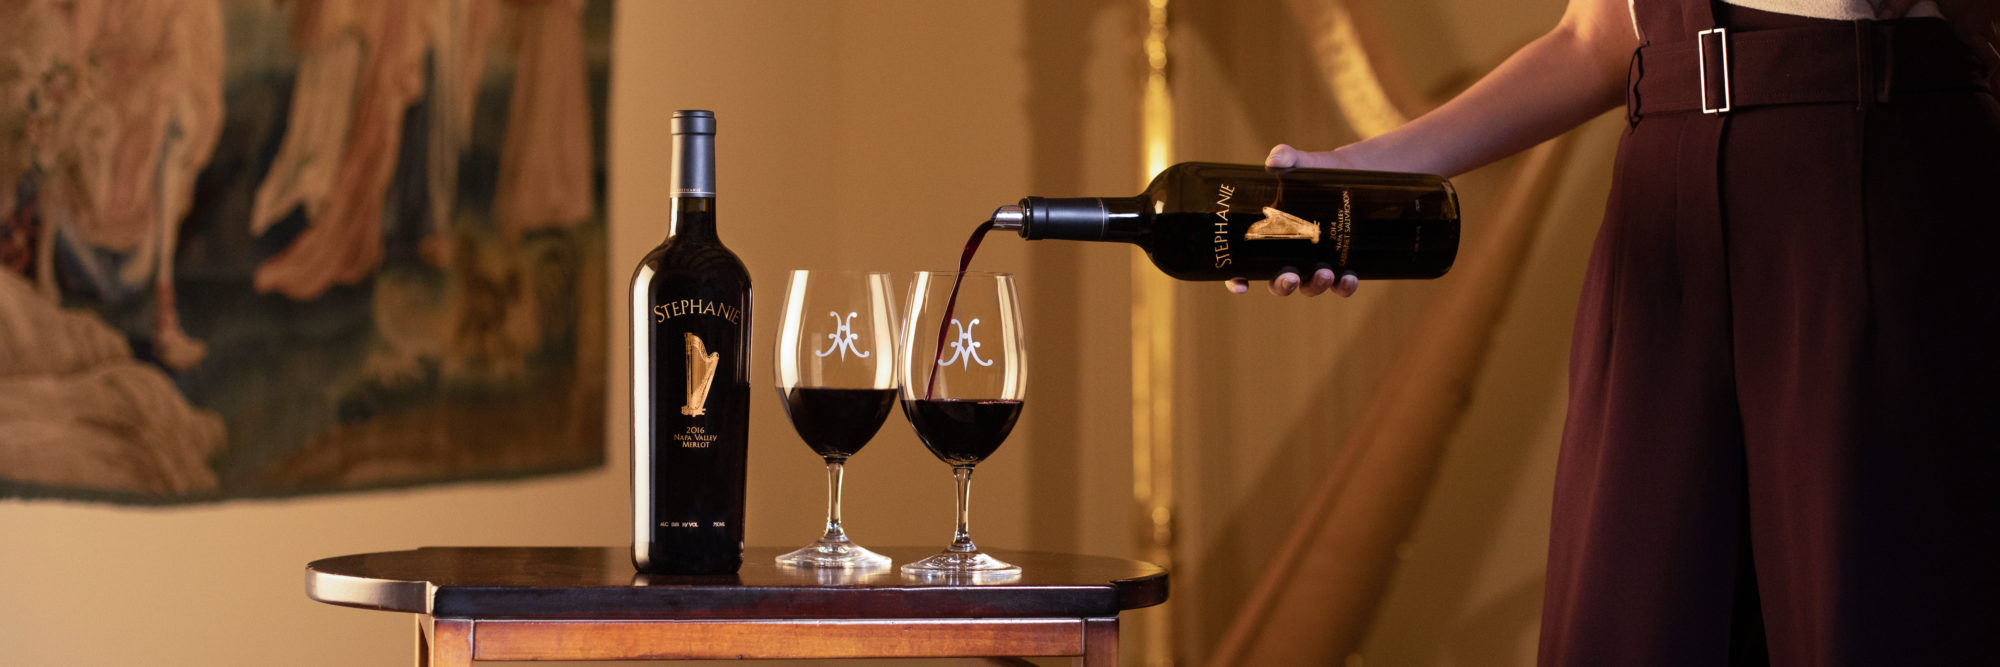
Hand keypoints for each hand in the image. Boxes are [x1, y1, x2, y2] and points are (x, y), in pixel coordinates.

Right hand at [1224, 144, 1362, 297]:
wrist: (1352, 175)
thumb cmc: (1314, 172)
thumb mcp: (1299, 163)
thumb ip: (1285, 158)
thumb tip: (1274, 160)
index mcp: (1268, 239)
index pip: (1245, 267)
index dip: (1237, 280)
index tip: (1241, 285)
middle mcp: (1290, 257)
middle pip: (1279, 283)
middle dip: (1283, 285)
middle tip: (1291, 277)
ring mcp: (1316, 263)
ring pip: (1310, 287)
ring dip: (1315, 286)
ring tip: (1325, 272)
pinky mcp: (1342, 263)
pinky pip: (1341, 285)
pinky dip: (1344, 286)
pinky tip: (1349, 276)